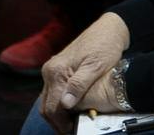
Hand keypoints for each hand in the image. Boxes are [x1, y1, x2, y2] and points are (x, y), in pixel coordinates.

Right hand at [38, 13, 129, 131]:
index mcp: (56, 71)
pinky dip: (60, 106)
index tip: (76, 131)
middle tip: (74, 131)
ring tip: (75, 124)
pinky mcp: (58, 71)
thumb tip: (66, 104)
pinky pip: (53, 93)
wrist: (107, 30)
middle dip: (58, 122)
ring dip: (59, 115)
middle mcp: (49, 71)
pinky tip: (74, 111)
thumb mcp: (96, 67)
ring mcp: (52, 70)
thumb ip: (79, 85)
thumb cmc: (104, 46)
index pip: (52, 107)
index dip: (62, 124)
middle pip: (46, 106)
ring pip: (48, 101)